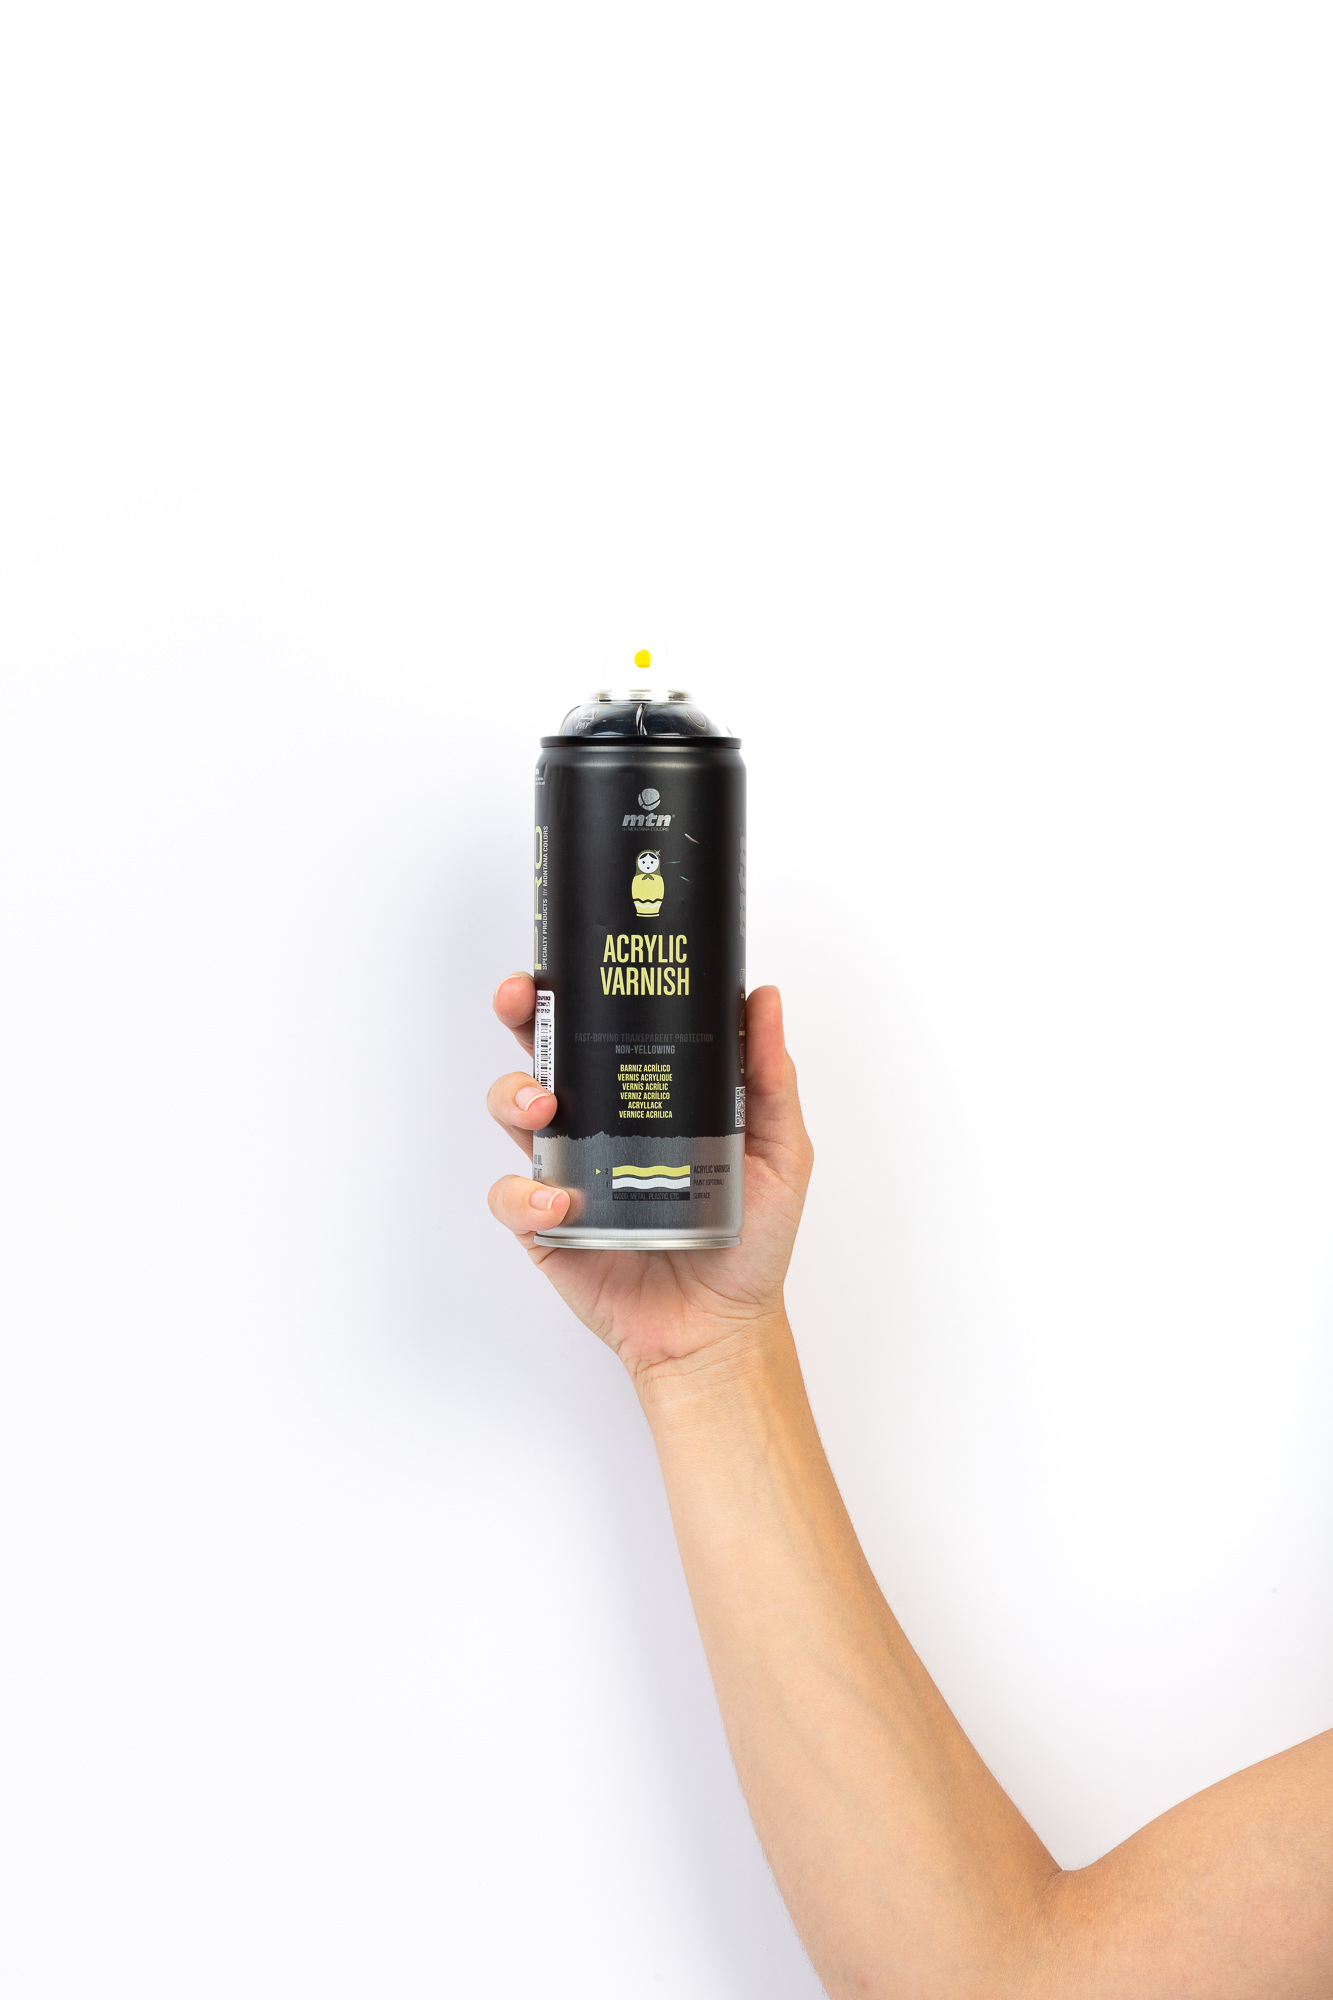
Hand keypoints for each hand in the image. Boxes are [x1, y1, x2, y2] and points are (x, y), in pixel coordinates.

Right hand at [486, 975, 813, 1390]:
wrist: (721, 1329)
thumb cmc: (750, 1241)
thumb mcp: (777, 1151)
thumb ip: (768, 1079)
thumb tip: (763, 998)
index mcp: (646, 1096)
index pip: (602, 1028)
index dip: (575, 988)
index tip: (566, 960)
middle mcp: (599, 1122)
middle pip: (542, 1052)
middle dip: (522, 1016)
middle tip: (523, 1002)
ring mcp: (567, 1170)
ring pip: (511, 1111)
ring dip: (515, 1095)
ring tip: (547, 1108)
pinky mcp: (546, 1224)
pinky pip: (511, 1197)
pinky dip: (526, 1194)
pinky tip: (564, 1202)